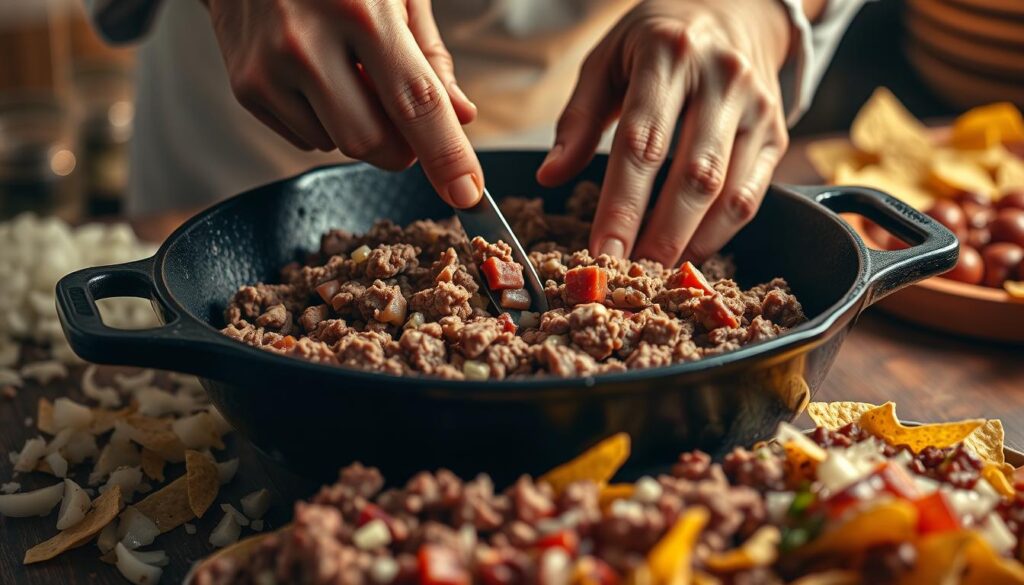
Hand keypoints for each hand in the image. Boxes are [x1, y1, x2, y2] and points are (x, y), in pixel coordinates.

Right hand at [203, 0, 483, 207]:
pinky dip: (325, 122)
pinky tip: (316, 77)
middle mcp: (308, 41)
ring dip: (359, 128)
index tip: (468, 194)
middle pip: (372, 142)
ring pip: (338, 146)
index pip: (416, 102)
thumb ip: (430, 56)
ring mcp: (269, 67)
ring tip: (349, 73)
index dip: (446, 154)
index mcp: (361, 10)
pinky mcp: (246, 86)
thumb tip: (461, 117)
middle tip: (407, 120)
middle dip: (401, 148)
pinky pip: (305, 139)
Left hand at [536, 0, 791, 265]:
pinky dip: (721, 233)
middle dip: (659, 236)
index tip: (601, 252)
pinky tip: (690, 253)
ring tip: (657, 276)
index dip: (621, 205)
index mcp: (668, 55)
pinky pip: (752, 195)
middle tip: (630, 279)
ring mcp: (757, 106)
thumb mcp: (607, 60)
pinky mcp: (776, 131)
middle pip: (692, 175)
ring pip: (728, 191)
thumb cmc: (656, 39)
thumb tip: (550, 177)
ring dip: (691, 242)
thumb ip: (579, 119)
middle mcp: (722, 78)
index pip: (642, 143)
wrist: (734, 6)